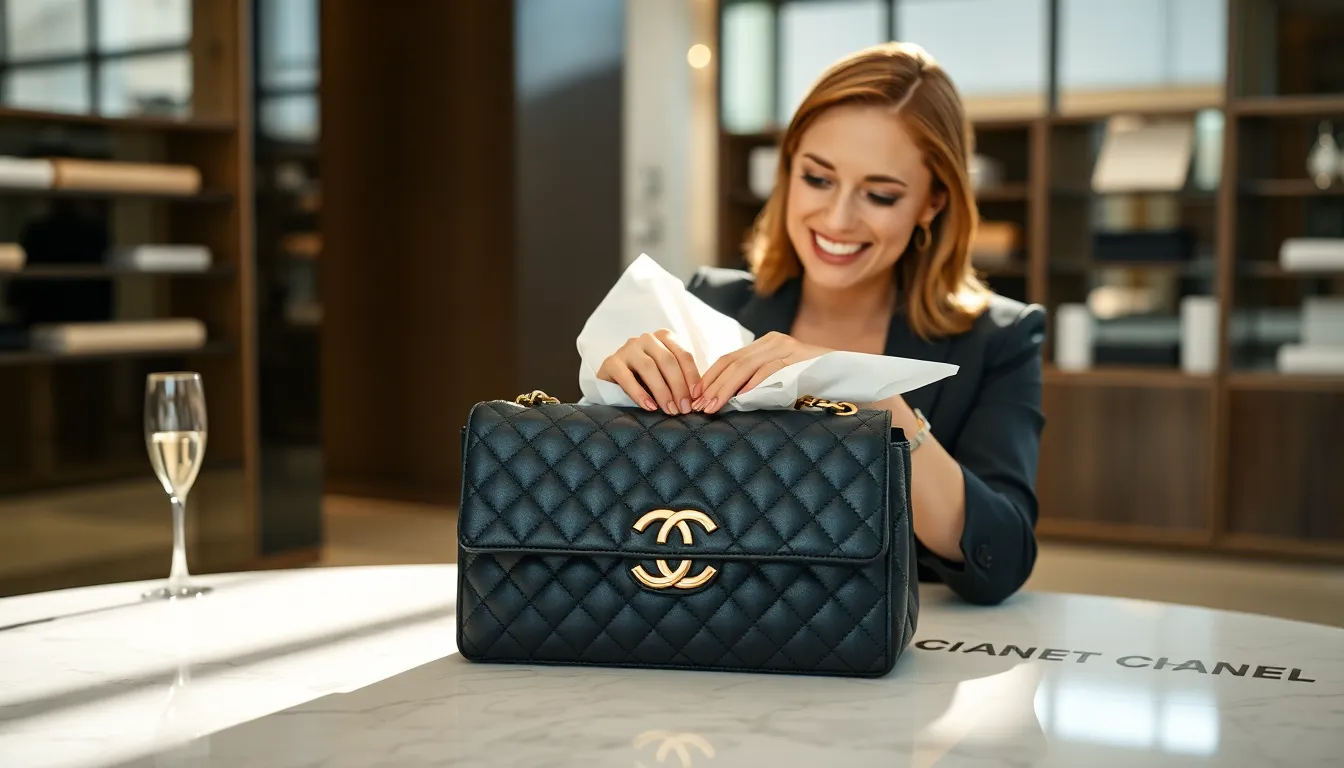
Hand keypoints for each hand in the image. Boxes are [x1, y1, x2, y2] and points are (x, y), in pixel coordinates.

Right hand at [596, 329, 701, 413]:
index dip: (692, 376)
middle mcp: (647, 339)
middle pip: (668, 361)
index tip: (697, 396)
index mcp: (665, 338)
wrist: (614, 382)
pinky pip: (627, 378)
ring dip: (662, 391)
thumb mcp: (667, 375)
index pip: (683, 355)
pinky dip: (640, 394)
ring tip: (670, 410)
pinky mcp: (611, 362)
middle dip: (679, 386)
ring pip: (649, 367)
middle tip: (684, 408)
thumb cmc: (647, 379)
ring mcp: (628, 348)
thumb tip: (698, 398)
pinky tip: (650, 406)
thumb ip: (681, 380)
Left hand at [693, 332, 830, 413]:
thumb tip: (722, 402)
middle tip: (699, 406)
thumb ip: (755, 386)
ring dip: (726, 388)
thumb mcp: (779, 382)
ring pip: (746, 366)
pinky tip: (741, 398)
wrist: (849, 377)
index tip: (695, 399)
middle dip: (712, 385)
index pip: (728, 359)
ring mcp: (787, 347)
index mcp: (764, 345)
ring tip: (714, 406)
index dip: (709, 379)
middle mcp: (773, 341)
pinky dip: (753, 384)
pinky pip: (770, 370)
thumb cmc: (813, 386)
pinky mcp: (799, 357)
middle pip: (732, 361)